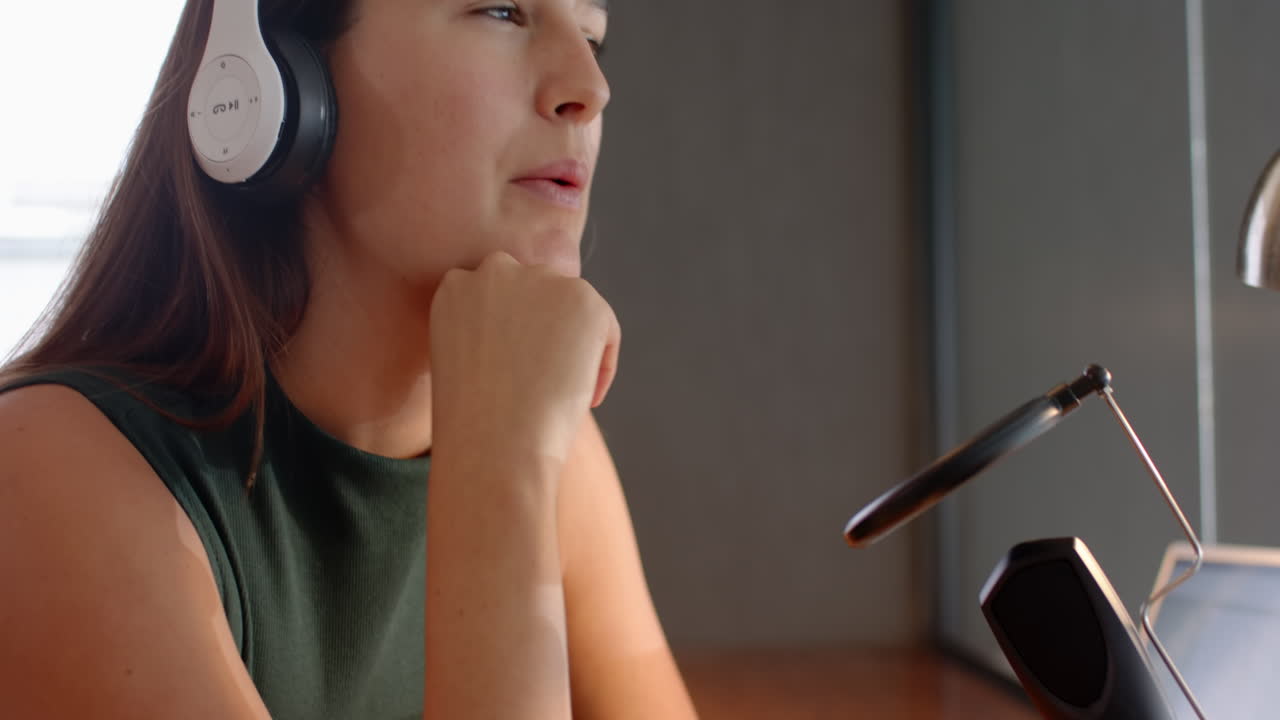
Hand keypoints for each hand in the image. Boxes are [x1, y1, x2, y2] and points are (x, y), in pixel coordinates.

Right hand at [428, 251, 620, 468]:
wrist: (494, 441)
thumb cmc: (474, 423)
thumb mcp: (465, 364)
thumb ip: (490, 334)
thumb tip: (536, 334)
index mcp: (455, 287)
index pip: (497, 296)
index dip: (514, 332)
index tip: (518, 370)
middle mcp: (494, 271)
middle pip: (536, 292)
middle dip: (545, 329)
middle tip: (547, 379)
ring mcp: (541, 280)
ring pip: (571, 307)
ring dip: (574, 342)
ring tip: (565, 390)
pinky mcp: (583, 298)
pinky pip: (604, 328)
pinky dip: (602, 364)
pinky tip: (587, 400)